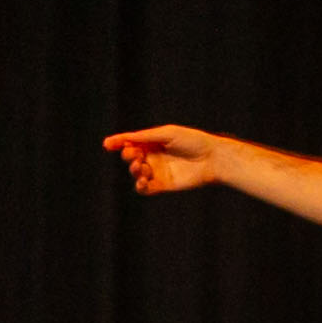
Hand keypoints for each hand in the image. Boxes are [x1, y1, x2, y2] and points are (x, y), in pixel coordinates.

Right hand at [104, 125, 233, 196]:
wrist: (213, 158)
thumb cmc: (193, 141)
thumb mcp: (167, 134)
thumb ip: (145, 137)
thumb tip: (122, 140)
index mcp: (153, 142)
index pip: (130, 143)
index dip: (118, 143)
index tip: (108, 144)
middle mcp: (153, 157)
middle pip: (131, 157)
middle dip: (128, 155)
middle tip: (134, 154)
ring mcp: (157, 171)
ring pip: (136, 173)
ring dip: (134, 169)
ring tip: (141, 165)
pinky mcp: (163, 185)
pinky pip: (144, 188)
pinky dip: (139, 185)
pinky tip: (142, 180)